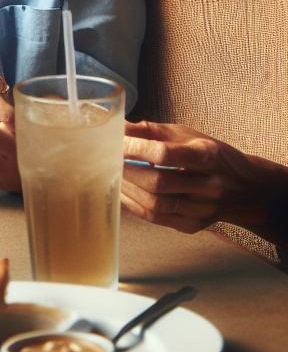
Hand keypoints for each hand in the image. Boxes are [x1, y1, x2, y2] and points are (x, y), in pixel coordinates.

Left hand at [122, 120, 287, 246]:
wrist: (245, 189)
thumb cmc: (211, 155)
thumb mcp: (188, 135)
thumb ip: (151, 131)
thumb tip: (117, 126)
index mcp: (209, 156)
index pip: (164, 154)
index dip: (134, 148)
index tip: (113, 141)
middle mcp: (209, 186)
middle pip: (157, 182)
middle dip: (125, 169)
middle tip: (105, 159)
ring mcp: (202, 210)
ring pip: (154, 203)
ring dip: (126, 188)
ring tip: (111, 174)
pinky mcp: (193, 225)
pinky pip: (155, 217)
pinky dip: (133, 203)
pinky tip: (122, 190)